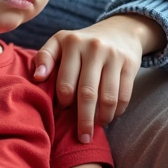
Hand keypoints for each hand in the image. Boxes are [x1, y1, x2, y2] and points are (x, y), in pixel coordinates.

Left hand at [32, 14, 162, 141]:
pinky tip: (110, 117)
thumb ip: (45, 57)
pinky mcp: (130, 64)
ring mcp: (114, 56)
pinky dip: (117, 111)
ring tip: (96, 128)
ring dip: (102, 118)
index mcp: (71, 43)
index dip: (64, 101)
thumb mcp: (59, 42)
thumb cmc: (81, 44)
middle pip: (87, 93)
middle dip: (84, 120)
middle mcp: (93, 47)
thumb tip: (37, 77)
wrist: (119, 31)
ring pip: (108, 97)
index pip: (65, 82)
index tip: (62, 111)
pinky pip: (124, 95)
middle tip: (82, 137)